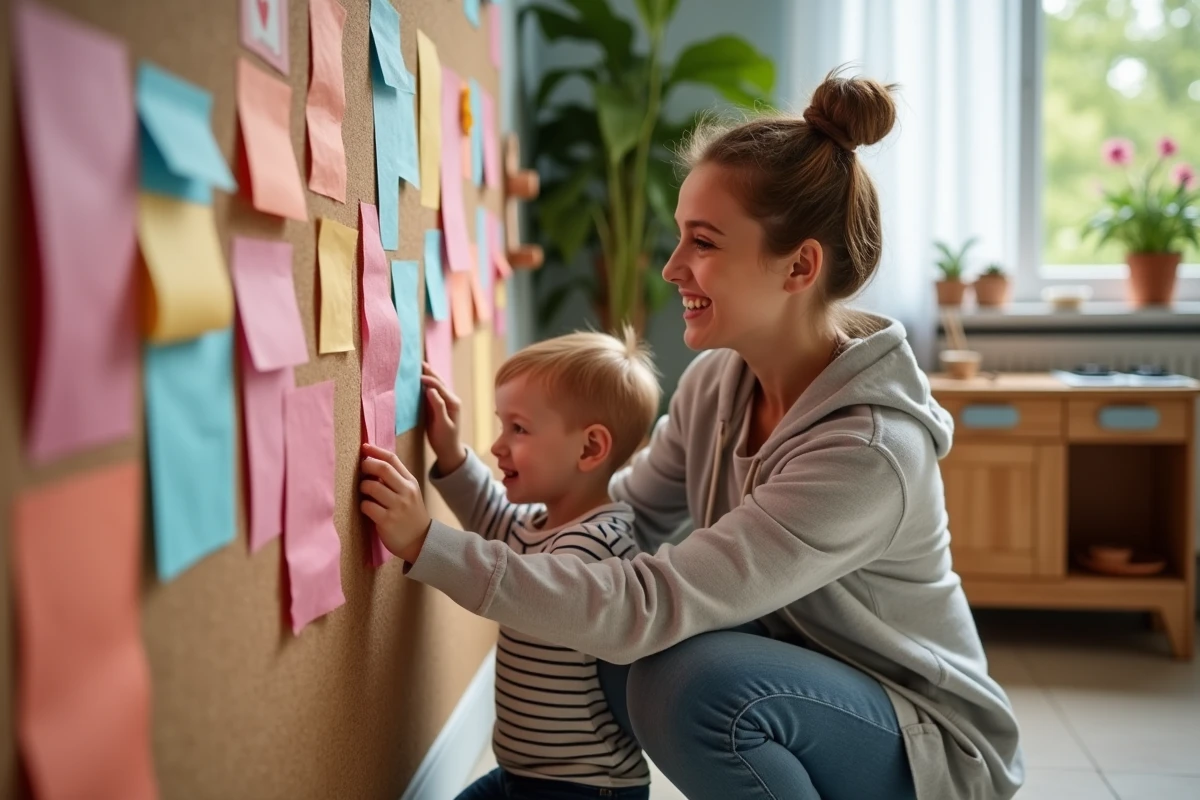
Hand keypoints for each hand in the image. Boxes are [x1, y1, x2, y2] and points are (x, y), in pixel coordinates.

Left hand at [360, 444, 431, 562]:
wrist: (420, 541)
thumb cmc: (409, 515)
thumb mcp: (409, 493)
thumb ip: (395, 479)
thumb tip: (372, 462)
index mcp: (410, 482)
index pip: (392, 459)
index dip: (376, 450)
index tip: (364, 447)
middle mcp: (406, 492)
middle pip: (383, 469)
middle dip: (367, 465)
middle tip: (360, 469)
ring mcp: (397, 506)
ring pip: (372, 487)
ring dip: (363, 487)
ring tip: (364, 492)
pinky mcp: (387, 521)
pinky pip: (367, 506)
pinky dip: (363, 505)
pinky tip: (367, 508)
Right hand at [420, 362, 466, 473]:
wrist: (448, 450)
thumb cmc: (445, 439)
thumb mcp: (442, 424)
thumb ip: (438, 407)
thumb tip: (430, 389)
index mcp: (453, 403)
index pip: (439, 387)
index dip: (429, 380)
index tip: (418, 377)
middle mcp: (450, 400)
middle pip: (439, 382)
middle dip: (429, 372)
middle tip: (418, 362)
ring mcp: (444, 402)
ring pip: (435, 385)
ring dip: (428, 375)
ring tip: (419, 366)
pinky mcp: (437, 406)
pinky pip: (431, 392)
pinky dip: (425, 384)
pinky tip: (418, 380)